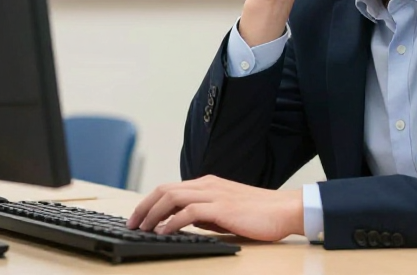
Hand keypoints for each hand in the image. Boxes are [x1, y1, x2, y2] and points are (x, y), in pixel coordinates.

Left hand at [126, 175, 303, 240]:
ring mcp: (214, 194)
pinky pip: (189, 211)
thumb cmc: (259, 213)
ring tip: (142, 228)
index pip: (170, 188)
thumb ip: (205, 214)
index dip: (150, 202)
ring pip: (172, 197)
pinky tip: (164, 231)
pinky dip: (172, 221)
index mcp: (208, 184)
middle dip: (144, 206)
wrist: (285, 210)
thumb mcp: (225, 212)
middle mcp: (208, 185)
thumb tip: (185, 222)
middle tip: (131, 223)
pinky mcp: (222, 207)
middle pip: (165, 189)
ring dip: (153, 213)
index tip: (138, 217)